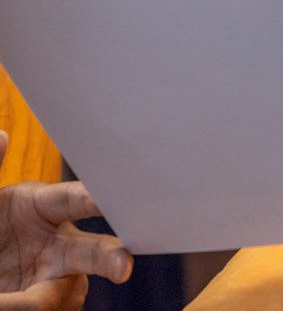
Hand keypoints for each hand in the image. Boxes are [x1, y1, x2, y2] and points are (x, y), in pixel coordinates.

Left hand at [0, 132, 131, 304]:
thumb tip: (1, 135)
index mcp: (40, 206)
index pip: (75, 199)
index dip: (99, 197)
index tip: (122, 194)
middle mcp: (55, 241)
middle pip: (93, 251)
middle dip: (111, 258)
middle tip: (122, 266)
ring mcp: (51, 276)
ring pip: (69, 290)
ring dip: (58, 298)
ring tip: (25, 303)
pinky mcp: (40, 301)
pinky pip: (47, 306)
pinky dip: (34, 307)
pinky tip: (15, 303)